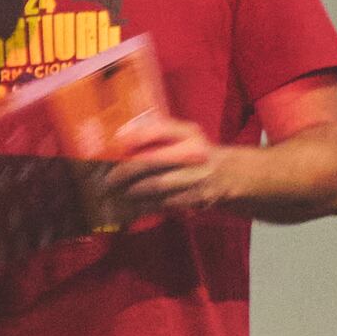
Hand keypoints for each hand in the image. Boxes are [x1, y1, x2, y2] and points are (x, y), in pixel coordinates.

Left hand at [100, 107, 229, 217]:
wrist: (228, 175)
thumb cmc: (194, 152)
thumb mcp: (182, 135)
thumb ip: (156, 132)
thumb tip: (119, 134)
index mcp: (189, 133)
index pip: (159, 130)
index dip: (134, 136)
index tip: (115, 143)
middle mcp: (195, 153)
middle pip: (152, 161)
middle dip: (125, 171)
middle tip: (108, 179)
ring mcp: (197, 177)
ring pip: (155, 186)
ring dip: (132, 191)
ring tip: (115, 193)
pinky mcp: (196, 198)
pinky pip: (164, 203)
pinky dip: (145, 205)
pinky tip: (132, 205)